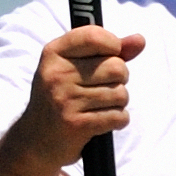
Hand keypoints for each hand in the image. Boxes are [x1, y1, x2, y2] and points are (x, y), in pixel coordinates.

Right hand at [20, 28, 144, 169]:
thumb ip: (107, 51)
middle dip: (119, 79)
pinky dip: (118, 120)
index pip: (94, 36)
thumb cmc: (61, 97)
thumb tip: (140, 40)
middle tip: (105, 87)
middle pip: (116, 67)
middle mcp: (57, 74)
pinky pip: (118, 116)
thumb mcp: (73, 67)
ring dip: (118, 102)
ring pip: (120, 94)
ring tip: (100, 106)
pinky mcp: (76, 124)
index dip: (113, 44)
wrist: (36, 140)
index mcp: (54, 54)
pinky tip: (102, 120)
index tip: (112, 54)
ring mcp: (65, 100)